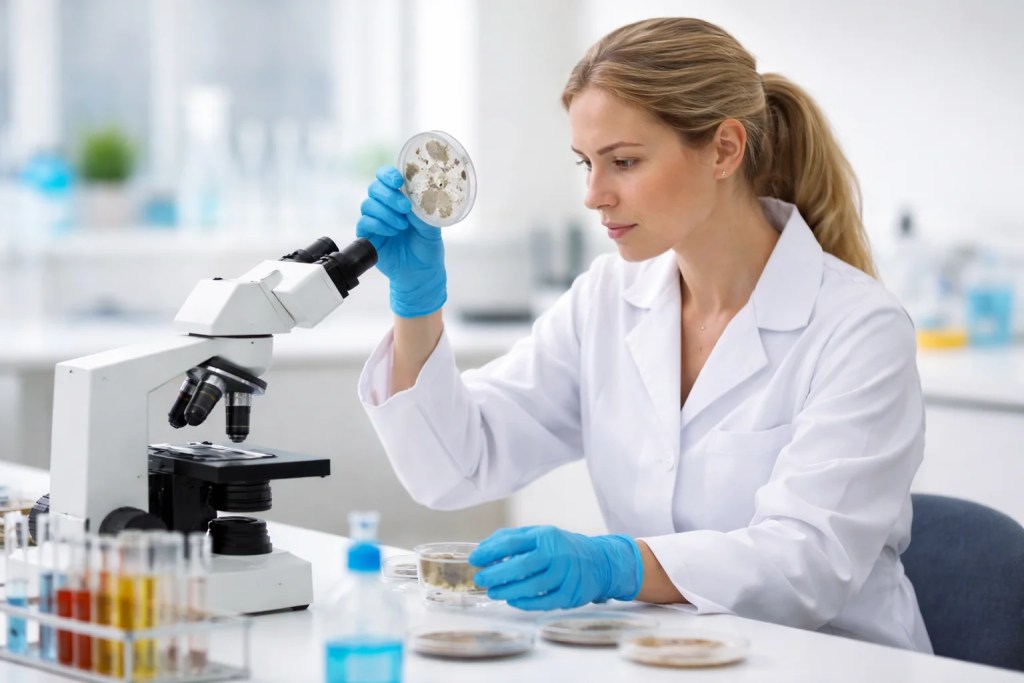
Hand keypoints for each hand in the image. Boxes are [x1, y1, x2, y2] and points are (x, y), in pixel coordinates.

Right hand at [356, 165, 446, 317]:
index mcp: (400, 197)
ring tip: (402, 226)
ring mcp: (375, 220)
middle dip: (390, 196)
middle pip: (375, 187)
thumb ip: (423, 211)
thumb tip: (413, 197)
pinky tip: (392, 232)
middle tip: (405, 208)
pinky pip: (365, 222)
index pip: (387, 177)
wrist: (421, 273)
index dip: (389, 175)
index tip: (399, 181)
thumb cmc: (426, 247)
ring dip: (386, 213)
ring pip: (368, 204)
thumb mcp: (431, 227)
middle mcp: (385, 206)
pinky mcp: (367, 235)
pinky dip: (379, 224)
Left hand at [469, 525, 642, 610]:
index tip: (474, 559)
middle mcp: (556, 553)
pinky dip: (524, 602)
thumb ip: (513, 539)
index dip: (489, 551)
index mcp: (545, 535)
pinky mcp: (570, 594)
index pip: (512, 542)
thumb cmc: (561, 547)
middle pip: (520, 565)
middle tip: (480, 579)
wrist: (599, 561)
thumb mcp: (540, 535)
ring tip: (492, 592)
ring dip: (507, 591)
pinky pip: (543, 602)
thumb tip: (483, 549)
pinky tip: (512, 600)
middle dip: (495, 574)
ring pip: (531, 586)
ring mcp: (565, 574)